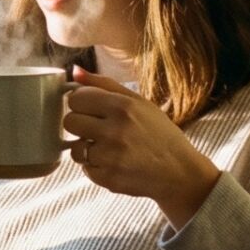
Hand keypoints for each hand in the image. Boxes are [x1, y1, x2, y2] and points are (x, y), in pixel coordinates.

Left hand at [63, 66, 220, 227]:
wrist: (179, 172)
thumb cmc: (159, 134)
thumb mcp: (139, 102)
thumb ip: (104, 84)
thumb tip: (74, 71)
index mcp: (123, 107)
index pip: (76, 98)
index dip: (81, 103)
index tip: (92, 109)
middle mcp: (115, 130)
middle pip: (69, 122)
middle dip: (81, 125)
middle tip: (98, 129)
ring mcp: (111, 157)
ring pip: (75, 148)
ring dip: (87, 148)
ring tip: (108, 148)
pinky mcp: (108, 178)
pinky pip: (85, 168)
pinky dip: (96, 167)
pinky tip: (114, 163)